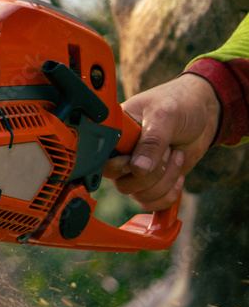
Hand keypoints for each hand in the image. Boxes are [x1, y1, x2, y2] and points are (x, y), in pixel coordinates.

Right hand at [103, 73, 220, 209]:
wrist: (204, 112)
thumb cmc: (179, 104)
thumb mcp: (164, 116)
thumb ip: (151, 142)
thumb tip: (138, 169)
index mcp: (114, 135)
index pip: (101, 162)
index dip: (119, 167)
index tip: (136, 159)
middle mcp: (120, 155)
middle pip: (122, 184)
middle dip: (153, 173)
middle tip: (167, 149)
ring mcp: (134, 171)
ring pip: (139, 195)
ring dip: (165, 180)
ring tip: (175, 155)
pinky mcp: (151, 182)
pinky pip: (151, 202)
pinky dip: (169, 194)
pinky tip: (178, 175)